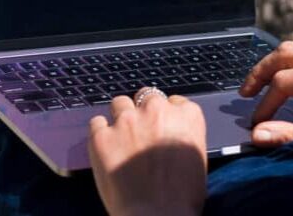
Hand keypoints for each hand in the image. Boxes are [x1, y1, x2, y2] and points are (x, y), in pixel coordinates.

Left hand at [88, 92, 206, 215]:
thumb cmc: (182, 197)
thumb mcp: (196, 158)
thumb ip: (182, 135)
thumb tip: (171, 134)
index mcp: (186, 116)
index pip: (175, 101)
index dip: (167, 114)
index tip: (162, 126)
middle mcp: (157, 110)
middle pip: (147, 96)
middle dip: (143, 111)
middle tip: (141, 131)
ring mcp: (127, 120)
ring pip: (120, 103)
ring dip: (120, 116)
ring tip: (121, 137)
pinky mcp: (102, 135)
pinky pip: (96, 122)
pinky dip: (100, 132)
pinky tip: (105, 147)